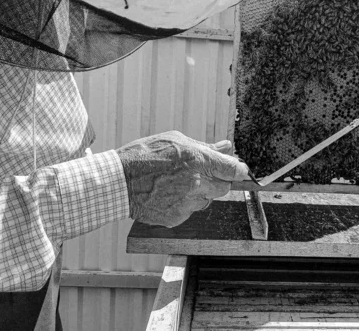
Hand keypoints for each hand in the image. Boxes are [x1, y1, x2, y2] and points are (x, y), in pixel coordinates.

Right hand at [116, 131, 247, 226]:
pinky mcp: (177, 217)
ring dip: (200, 193)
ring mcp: (187, 202)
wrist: (119, 182)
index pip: (233, 169)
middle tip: (202, 174)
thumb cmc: (144, 156)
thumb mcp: (175, 141)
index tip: (240, 170)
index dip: (239, 170)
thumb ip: (204, 147)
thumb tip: (225, 147)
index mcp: (198, 160)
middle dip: (218, 181)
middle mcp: (196, 183)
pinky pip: (191, 211)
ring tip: (178, 183)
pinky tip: (169, 194)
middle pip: (224, 187)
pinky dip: (185, 204)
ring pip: (207, 200)